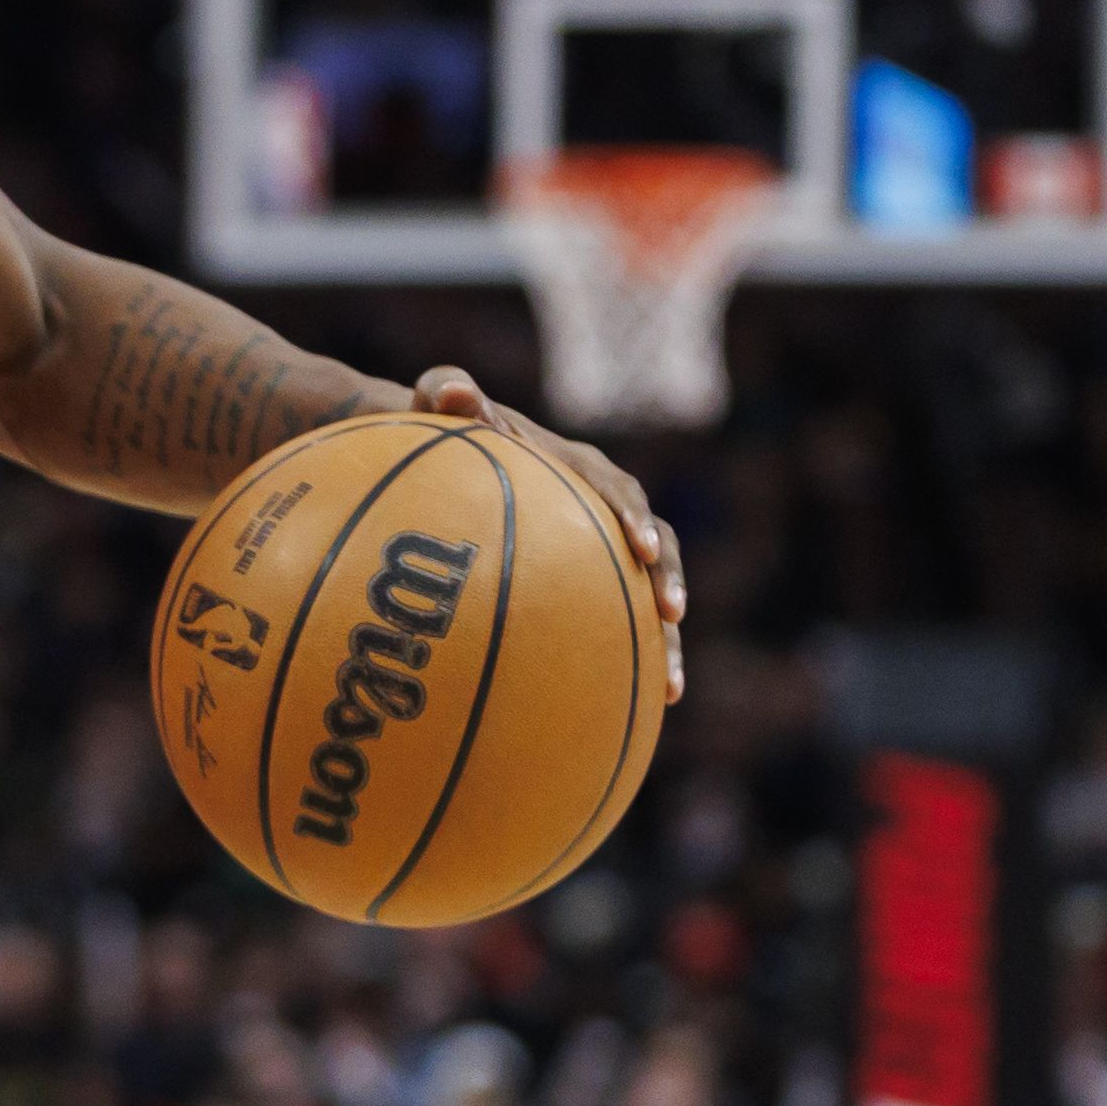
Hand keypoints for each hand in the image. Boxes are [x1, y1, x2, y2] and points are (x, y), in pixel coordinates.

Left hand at [413, 365, 686, 700]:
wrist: (441, 461)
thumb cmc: (440, 430)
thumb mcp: (436, 405)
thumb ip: (444, 392)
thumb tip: (453, 392)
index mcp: (578, 468)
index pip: (617, 490)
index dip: (632, 516)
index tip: (636, 547)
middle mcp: (599, 508)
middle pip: (653, 546)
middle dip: (667, 580)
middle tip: (670, 616)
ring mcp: (597, 549)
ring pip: (646, 594)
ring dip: (663, 639)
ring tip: (669, 687)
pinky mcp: (583, 584)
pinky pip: (613, 624)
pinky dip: (624, 662)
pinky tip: (628, 714)